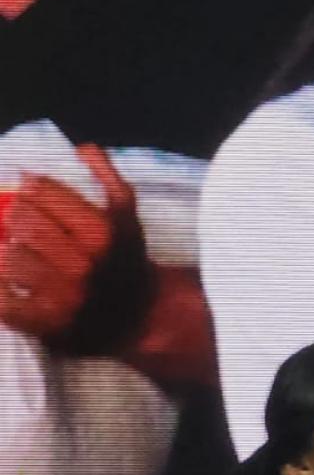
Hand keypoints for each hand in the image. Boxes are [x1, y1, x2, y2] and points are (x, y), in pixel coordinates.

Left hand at [0, 145, 151, 351]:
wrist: (139, 317)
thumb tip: (80, 149)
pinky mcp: (47, 325)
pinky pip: (6, 304)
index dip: (32, 187)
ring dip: (3, 249)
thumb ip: (109, 179)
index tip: (30, 188)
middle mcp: (82, 265)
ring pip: (8, 257)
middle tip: (19, 220)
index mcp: (101, 234)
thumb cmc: (127, 261)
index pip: (40, 192)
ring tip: (9, 248)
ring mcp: (63, 297)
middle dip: (16, 216)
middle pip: (22, 221)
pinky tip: (5, 281)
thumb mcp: (128, 217)